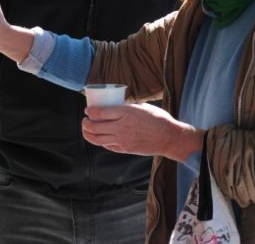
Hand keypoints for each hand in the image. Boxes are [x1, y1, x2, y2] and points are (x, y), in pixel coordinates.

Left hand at [82, 103, 204, 162]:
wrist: (169, 137)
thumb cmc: (157, 118)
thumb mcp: (141, 107)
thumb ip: (127, 107)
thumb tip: (114, 105)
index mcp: (126, 113)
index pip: (99, 113)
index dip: (90, 111)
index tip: (87, 110)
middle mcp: (121, 127)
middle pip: (94, 127)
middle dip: (85, 123)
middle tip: (85, 120)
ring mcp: (122, 140)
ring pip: (97, 139)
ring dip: (87, 134)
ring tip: (86, 129)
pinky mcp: (125, 149)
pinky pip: (107, 146)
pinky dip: (100, 141)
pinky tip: (99, 137)